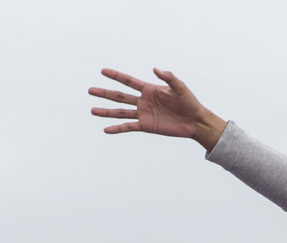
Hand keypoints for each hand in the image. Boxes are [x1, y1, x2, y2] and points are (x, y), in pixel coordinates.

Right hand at [89, 68, 226, 149]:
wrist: (195, 121)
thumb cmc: (189, 102)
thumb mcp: (180, 87)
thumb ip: (168, 77)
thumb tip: (155, 69)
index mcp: (149, 89)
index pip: (128, 81)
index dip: (116, 76)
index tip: (103, 71)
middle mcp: (143, 101)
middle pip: (120, 96)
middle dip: (105, 93)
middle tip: (90, 90)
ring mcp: (143, 114)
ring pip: (121, 112)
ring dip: (106, 111)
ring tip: (92, 110)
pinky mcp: (146, 126)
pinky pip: (129, 127)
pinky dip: (118, 129)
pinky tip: (106, 130)